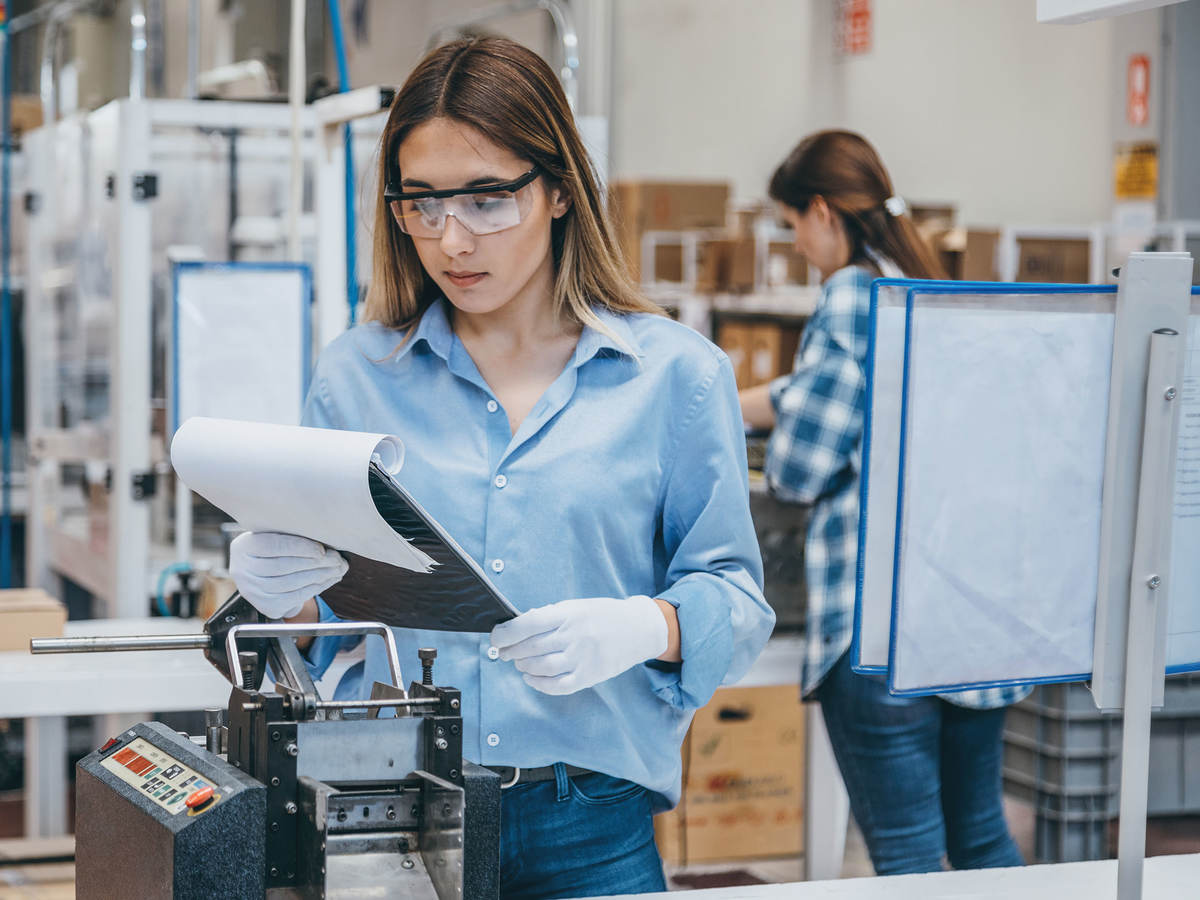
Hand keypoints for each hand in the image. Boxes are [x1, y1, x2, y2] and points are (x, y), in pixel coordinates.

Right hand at [229, 531, 348, 619]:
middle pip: (282, 567)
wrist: (264, 576)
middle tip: (337, 559)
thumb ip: (294, 533)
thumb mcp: (277, 536)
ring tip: (338, 568)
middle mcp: (243, 570)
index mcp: (244, 546)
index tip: (321, 549)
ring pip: (290, 584)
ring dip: (319, 575)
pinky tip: (329, 579)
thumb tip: (326, 536)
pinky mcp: (266, 606)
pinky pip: (294, 597)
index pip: (271, 546)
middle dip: (315, 563)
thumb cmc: (277, 550)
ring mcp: (253, 591)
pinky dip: (315, 588)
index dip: (298, 547)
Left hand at [489, 596, 668, 694]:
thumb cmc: (603, 615)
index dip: (506, 633)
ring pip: (541, 667)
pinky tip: (531, 678)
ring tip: (519, 664)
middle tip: (504, 653)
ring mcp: (582, 658)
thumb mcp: (576, 606)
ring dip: (523, 667)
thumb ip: (549, 616)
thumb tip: (518, 627)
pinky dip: (539, 684)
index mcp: (569, 614)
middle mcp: (574, 636)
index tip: (496, 638)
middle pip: (530, 648)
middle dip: (510, 652)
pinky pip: (557, 686)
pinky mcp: (589, 676)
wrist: (639, 629)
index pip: (528, 624)